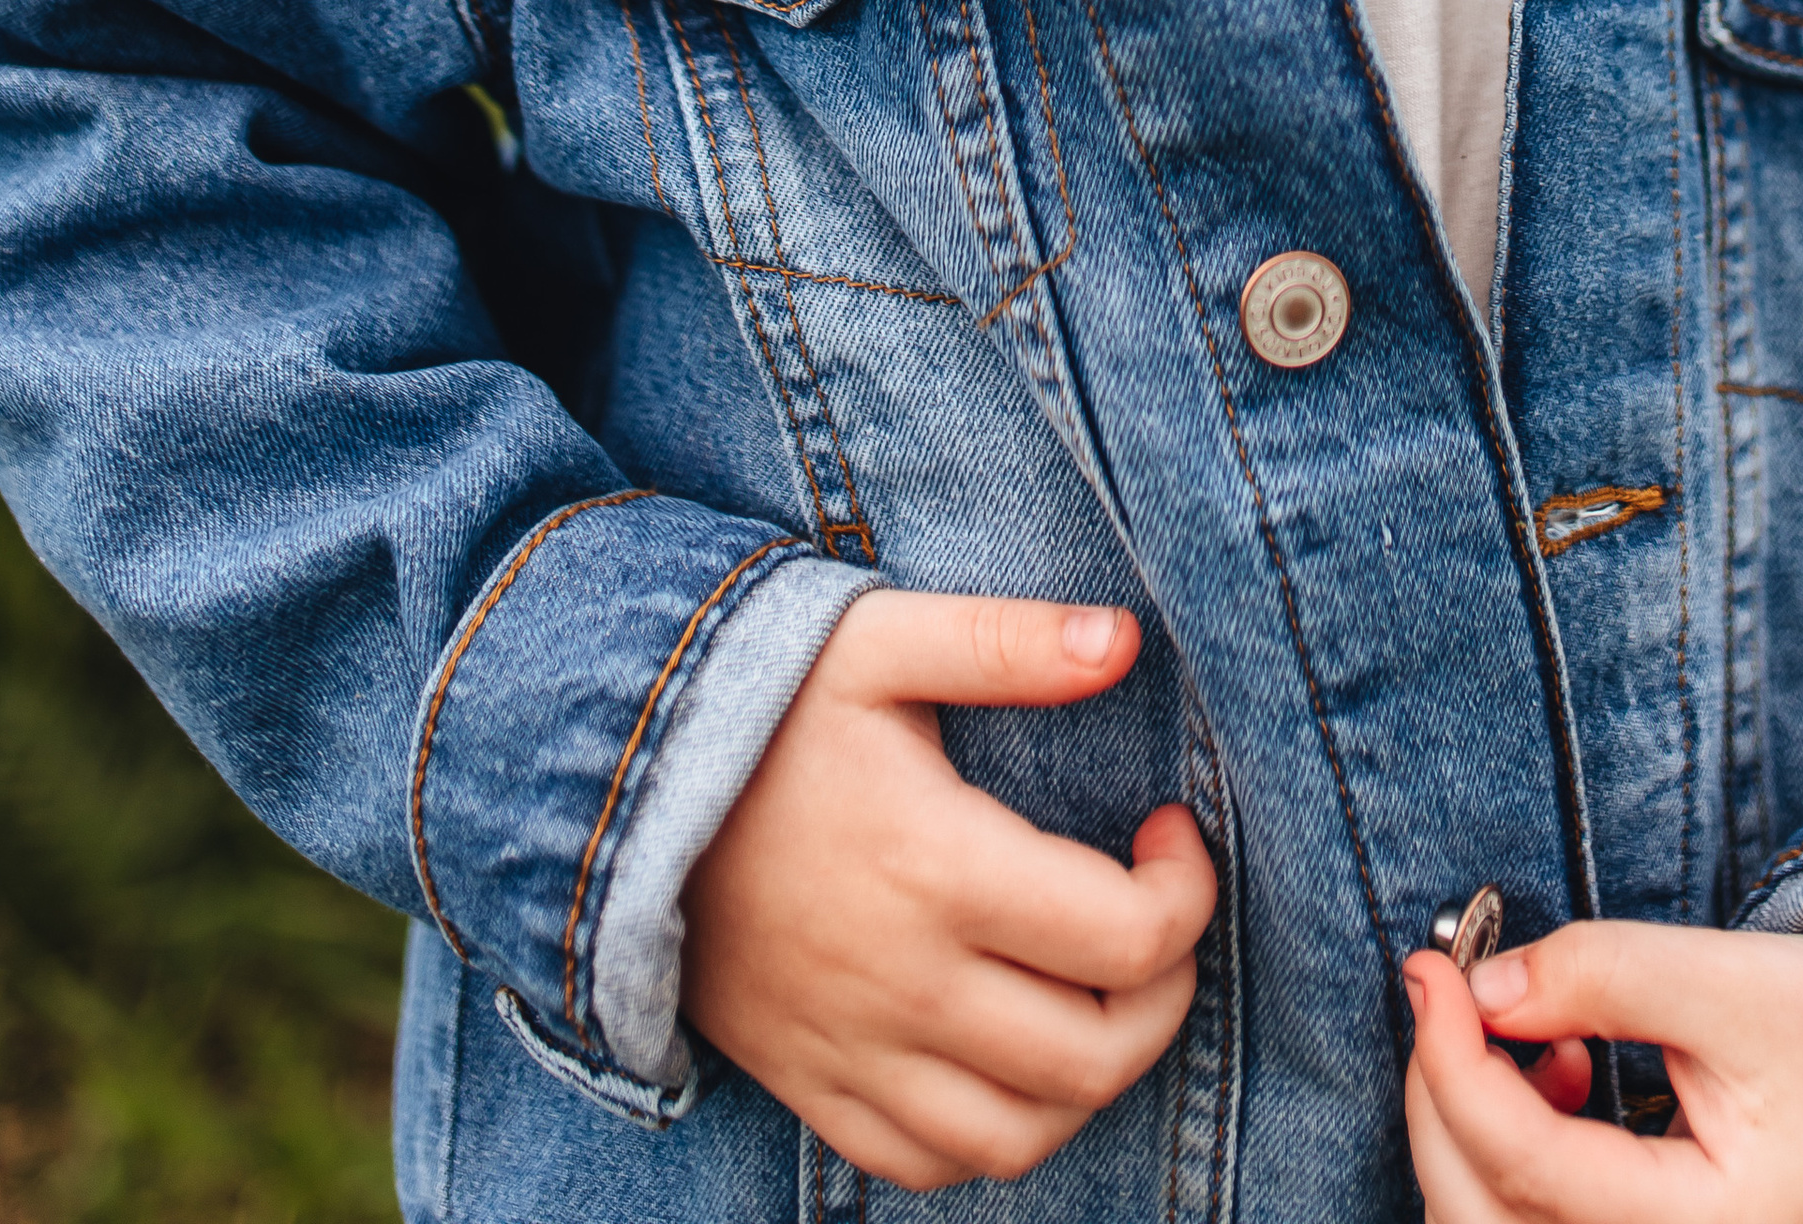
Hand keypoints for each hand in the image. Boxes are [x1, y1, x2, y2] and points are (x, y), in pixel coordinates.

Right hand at [681, 590, 1216, 1188]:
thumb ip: (1005, 641)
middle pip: (1094, 1057)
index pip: (1126, 940)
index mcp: (939, 869)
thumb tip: (1126, 640)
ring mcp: (855, 1050)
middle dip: (1165, 995)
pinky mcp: (814, 1084)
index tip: (1168, 832)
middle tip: (1154, 918)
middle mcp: (905, 983)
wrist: (615, 796)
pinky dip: (994, 1135)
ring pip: (1021, 1135)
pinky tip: (1010, 1055)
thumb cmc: (760, 709)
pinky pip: (928, 1164)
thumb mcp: (878, 643)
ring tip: (1095, 991)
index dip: (1188, 893)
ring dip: (1091, 1077)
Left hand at [1404, 919, 1802, 1221]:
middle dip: (1443, 1100)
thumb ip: (1601, 976)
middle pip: (1487, 1221)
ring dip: (1473, 1130)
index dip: (1455, 1063)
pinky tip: (1564, 1075)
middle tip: (1446, 990)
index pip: (1530, 1167)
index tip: (1429, 969)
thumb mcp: (1728, 980)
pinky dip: (1514, 1153)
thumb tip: (1476, 991)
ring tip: (1534, 1037)